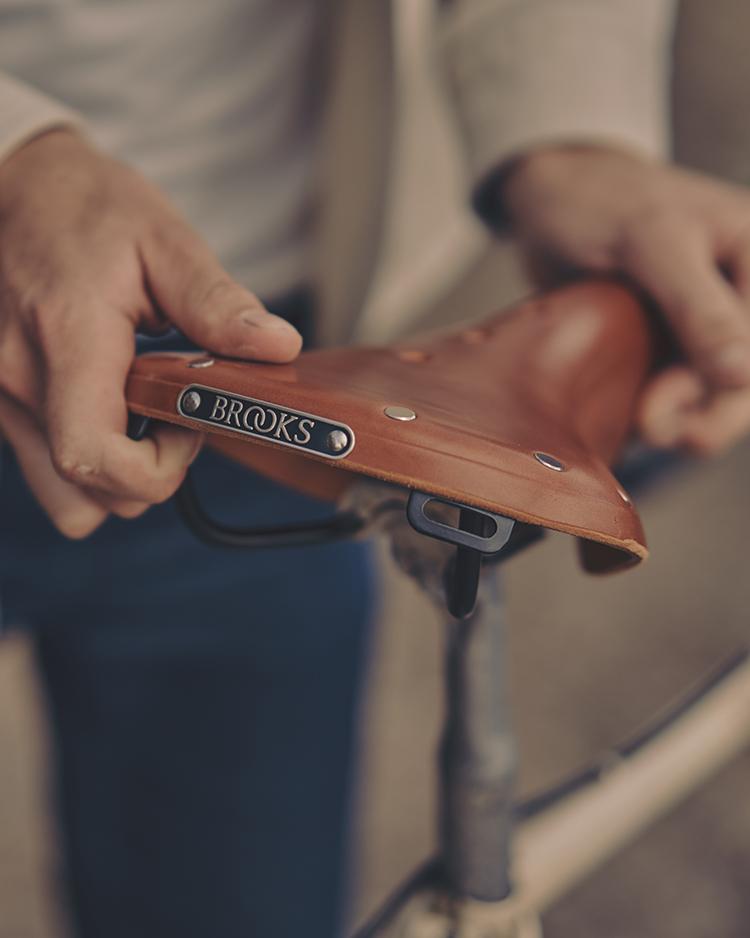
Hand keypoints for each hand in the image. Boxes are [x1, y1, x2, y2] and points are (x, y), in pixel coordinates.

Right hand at [0, 129, 301, 536]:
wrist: (16, 186)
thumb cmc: (90, 207)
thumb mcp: (165, 241)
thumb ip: (218, 303)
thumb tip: (278, 347)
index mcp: (68, 337)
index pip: (94, 456)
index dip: (154, 470)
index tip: (186, 429)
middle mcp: (20, 378)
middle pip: (88, 494)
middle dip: (147, 475)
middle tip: (171, 413)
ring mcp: (2, 396)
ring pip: (66, 498)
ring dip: (114, 478)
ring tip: (137, 414)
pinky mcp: (1, 402)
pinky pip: (46, 469)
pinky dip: (87, 458)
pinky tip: (108, 408)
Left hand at [501, 145, 749, 454]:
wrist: (550, 200)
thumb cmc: (602, 203)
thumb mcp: (650, 242)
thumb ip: (697, 305)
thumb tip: (742, 376)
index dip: (730, 398)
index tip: (677, 426)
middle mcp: (743, 288)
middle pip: (746, 379)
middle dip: (707, 415)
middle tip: (651, 432)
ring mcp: (710, 316)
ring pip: (717, 390)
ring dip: (685, 418)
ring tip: (642, 430)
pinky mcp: (674, 338)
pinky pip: (684, 386)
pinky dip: (664, 410)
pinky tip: (635, 422)